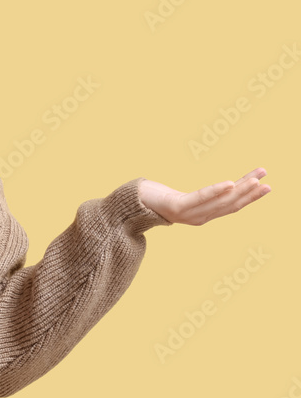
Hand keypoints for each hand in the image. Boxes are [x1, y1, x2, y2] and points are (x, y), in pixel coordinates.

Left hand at [138, 167, 270, 225]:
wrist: (129, 205)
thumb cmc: (154, 199)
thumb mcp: (180, 198)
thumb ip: (197, 197)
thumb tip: (215, 188)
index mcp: (202, 216)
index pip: (231, 206)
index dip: (250, 197)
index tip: (265, 184)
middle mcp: (198, 218)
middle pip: (230, 204)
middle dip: (250, 192)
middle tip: (267, 180)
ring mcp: (188, 215)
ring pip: (219, 202)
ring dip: (240, 190)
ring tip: (255, 179)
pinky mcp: (176, 208)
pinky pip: (200, 198)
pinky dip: (216, 191)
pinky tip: (230, 183)